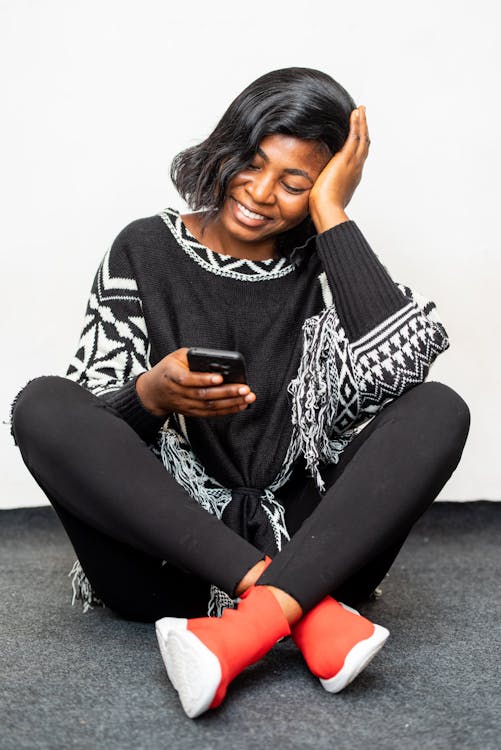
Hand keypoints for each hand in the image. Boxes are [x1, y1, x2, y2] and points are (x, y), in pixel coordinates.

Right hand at [135, 347, 255, 417]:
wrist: (153, 392)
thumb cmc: (168, 369)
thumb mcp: (176, 357)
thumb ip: (194, 356)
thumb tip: (218, 360)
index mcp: (171, 375)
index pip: (187, 379)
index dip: (204, 379)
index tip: (220, 377)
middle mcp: (178, 392)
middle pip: (203, 395)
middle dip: (226, 392)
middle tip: (245, 388)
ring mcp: (185, 405)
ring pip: (209, 406)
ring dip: (231, 403)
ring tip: (247, 397)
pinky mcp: (191, 412)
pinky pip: (211, 414)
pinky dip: (227, 410)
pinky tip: (240, 405)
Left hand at [309, 105, 370, 232]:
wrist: (327, 209)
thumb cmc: (324, 207)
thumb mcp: (327, 194)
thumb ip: (325, 186)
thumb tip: (318, 186)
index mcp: (352, 177)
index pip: (358, 157)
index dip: (359, 145)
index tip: (358, 135)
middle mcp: (356, 168)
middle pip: (364, 145)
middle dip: (364, 130)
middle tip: (363, 116)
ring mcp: (353, 162)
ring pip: (362, 137)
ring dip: (362, 122)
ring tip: (360, 110)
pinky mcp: (347, 158)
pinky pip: (355, 135)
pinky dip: (356, 123)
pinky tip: (355, 113)